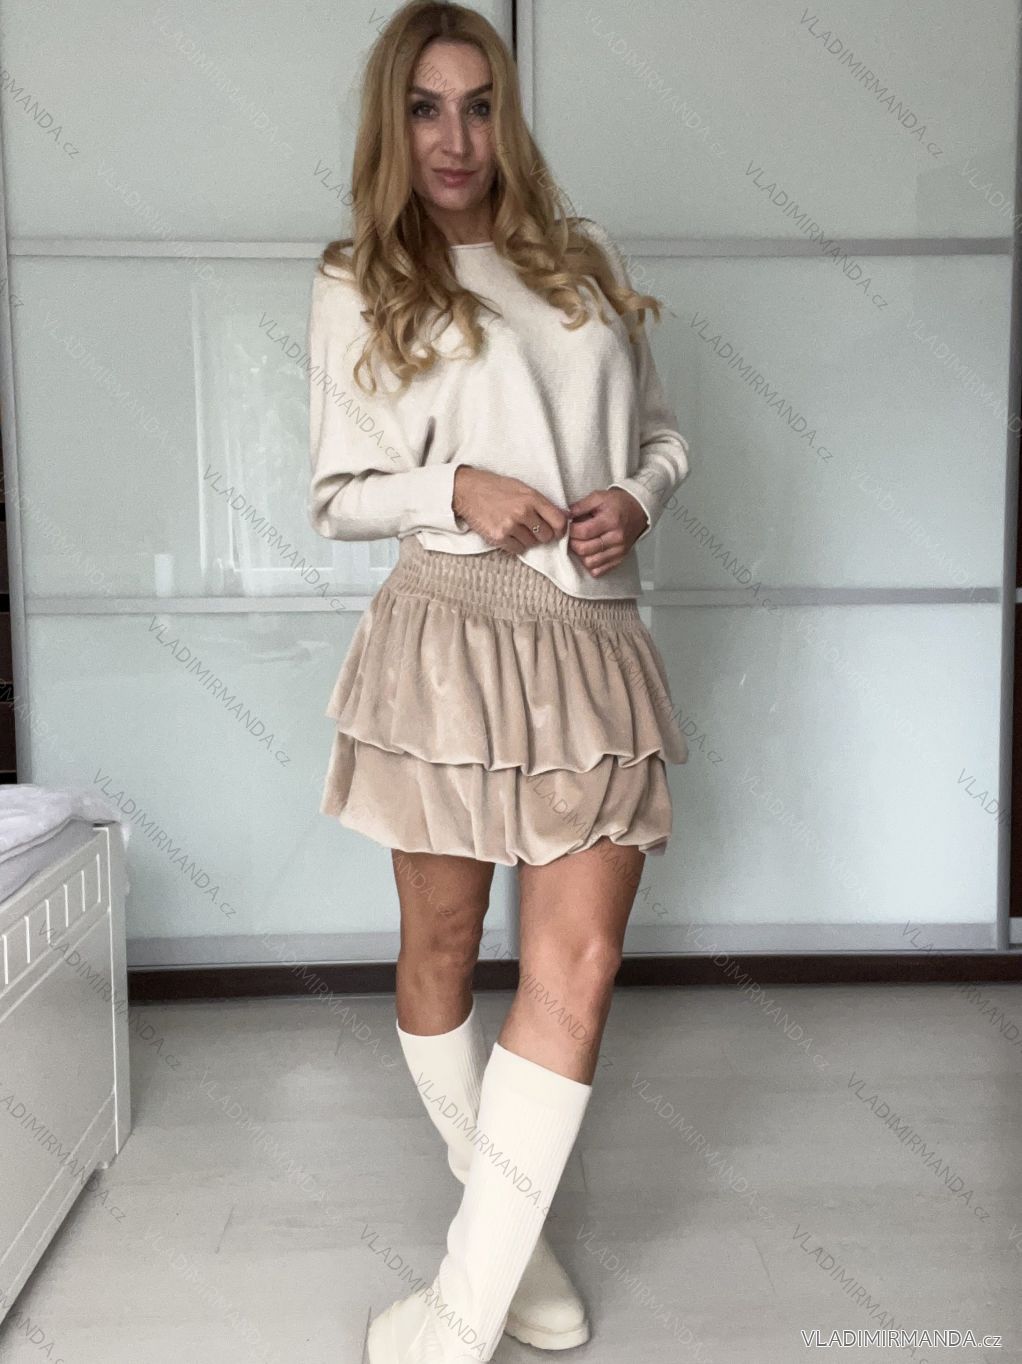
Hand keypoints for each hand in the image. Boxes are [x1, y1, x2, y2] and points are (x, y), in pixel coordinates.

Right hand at [453, 465, 569, 552]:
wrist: (467, 491)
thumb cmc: (496, 488)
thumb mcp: (522, 488)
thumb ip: (542, 503)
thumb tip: (564, 516)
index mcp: (532, 498)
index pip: (559, 521)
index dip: (560, 529)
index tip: (556, 531)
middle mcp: (523, 512)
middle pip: (546, 536)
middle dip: (542, 535)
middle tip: (533, 529)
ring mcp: (510, 526)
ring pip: (531, 544)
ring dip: (527, 539)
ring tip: (516, 527)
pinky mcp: (498, 537)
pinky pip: (517, 549)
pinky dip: (515, 545)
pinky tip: (508, 534)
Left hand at [566, 487, 647, 576]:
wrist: (638, 510)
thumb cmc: (617, 503)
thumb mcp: (598, 497)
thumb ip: (579, 506)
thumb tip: (563, 515)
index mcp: (611, 521)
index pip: (583, 532)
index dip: (570, 531)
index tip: (567, 527)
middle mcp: (616, 538)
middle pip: (584, 549)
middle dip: (573, 543)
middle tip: (572, 536)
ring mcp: (619, 551)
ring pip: (590, 562)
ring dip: (581, 555)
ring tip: (581, 543)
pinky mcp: (620, 559)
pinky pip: (599, 571)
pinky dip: (590, 564)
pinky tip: (589, 553)